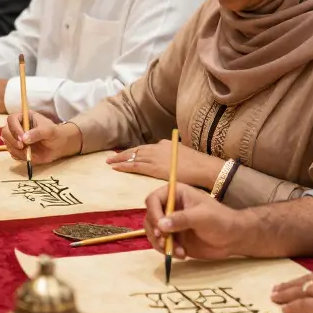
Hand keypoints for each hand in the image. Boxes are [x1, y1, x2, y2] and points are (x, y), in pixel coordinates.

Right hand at [1, 111, 82, 164]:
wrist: (58, 146)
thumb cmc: (54, 134)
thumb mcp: (49, 131)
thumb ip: (38, 133)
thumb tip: (24, 139)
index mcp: (23, 117)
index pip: (11, 119)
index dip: (14, 128)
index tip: (22, 138)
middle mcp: (17, 127)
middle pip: (5, 132)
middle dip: (12, 140)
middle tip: (22, 146)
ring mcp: (16, 139)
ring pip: (7, 144)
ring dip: (16, 149)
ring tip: (29, 151)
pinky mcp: (17, 149)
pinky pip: (13, 154)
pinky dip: (19, 156)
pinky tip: (29, 155)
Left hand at [108, 140, 222, 185]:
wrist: (202, 167)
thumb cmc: (197, 165)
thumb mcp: (183, 155)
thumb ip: (173, 156)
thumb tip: (170, 162)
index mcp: (164, 144)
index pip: (146, 148)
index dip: (135, 151)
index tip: (127, 154)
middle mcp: (157, 147)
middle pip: (136, 150)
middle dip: (123, 154)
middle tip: (112, 157)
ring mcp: (154, 157)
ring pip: (132, 157)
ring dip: (120, 159)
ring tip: (109, 162)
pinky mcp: (152, 167)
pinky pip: (133, 165)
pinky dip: (123, 166)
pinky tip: (115, 168)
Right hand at [145, 182, 239, 259]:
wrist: (233, 238)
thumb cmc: (221, 220)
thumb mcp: (202, 217)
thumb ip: (181, 219)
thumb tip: (160, 225)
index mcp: (176, 194)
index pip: (153, 200)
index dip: (153, 213)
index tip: (160, 228)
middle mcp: (170, 207)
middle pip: (149, 217)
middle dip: (155, 231)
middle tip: (165, 241)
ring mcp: (171, 223)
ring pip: (152, 233)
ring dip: (161, 244)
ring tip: (176, 250)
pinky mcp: (174, 238)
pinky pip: (161, 244)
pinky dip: (167, 251)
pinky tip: (182, 254)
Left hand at [270, 264, 312, 312]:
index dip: (311, 280)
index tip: (303, 282)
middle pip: (308, 279)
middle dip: (292, 284)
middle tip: (278, 287)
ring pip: (302, 290)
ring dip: (287, 294)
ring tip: (275, 296)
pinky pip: (304, 306)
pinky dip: (293, 307)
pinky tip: (285, 309)